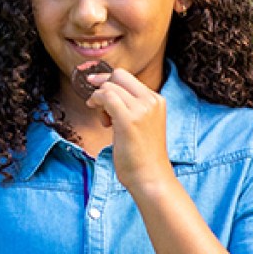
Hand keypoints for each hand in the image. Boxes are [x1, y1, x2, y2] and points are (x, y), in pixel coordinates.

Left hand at [86, 68, 175, 189]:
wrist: (150, 177)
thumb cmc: (141, 156)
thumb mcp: (141, 124)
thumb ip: (130, 107)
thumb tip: (106, 93)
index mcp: (156, 100)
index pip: (127, 77)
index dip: (108, 81)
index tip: (96, 89)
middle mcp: (151, 100)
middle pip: (118, 76)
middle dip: (101, 86)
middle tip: (95, 105)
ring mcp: (142, 108)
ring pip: (110, 86)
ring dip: (99, 100)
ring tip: (105, 120)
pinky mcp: (129, 119)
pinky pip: (106, 97)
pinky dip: (97, 103)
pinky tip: (103, 122)